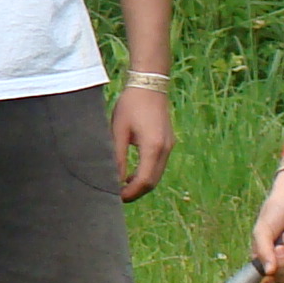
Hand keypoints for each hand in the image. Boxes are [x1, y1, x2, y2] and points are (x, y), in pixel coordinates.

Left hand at [110, 84, 173, 201]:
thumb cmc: (131, 105)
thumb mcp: (118, 130)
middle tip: (117, 196)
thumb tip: (114, 179)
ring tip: (122, 187)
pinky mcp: (168, 142)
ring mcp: (169, 146)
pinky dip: (147, 174)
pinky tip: (132, 174)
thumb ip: (117, 156)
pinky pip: (159, 165)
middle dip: (136, 192)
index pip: (144, 181)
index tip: (115, 197)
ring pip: (157, 175)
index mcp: (153, 147)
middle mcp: (165, 149)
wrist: (149, 85)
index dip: (130, 193)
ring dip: (141, 184)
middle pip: (153, 182)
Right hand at [252, 170, 283, 282]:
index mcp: (265, 255)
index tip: (266, 279)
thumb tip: (267, 272)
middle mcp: (280, 258)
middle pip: (282, 277)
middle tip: (280, 248)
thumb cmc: (274, 211)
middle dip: (282, 264)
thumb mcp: (262, 230)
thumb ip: (263, 251)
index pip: (263, 279)